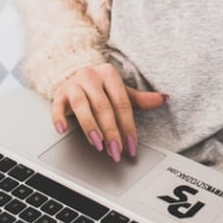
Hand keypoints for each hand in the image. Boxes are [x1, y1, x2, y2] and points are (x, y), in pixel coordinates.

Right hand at [51, 63, 168, 161]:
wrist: (72, 71)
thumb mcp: (120, 90)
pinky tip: (63, 130)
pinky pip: (57, 106)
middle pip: (103, 107)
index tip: (131, 145)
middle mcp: (90, 77)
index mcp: (109, 74)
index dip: (127, 126)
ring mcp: (73, 85)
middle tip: (116, 151)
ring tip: (98, 144)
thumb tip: (165, 98)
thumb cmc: (100, 86)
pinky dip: (59, 118)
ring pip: (82, 107)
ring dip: (91, 127)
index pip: (122, 103)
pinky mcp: (58, 94)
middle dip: (111, 132)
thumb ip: (141, 98)